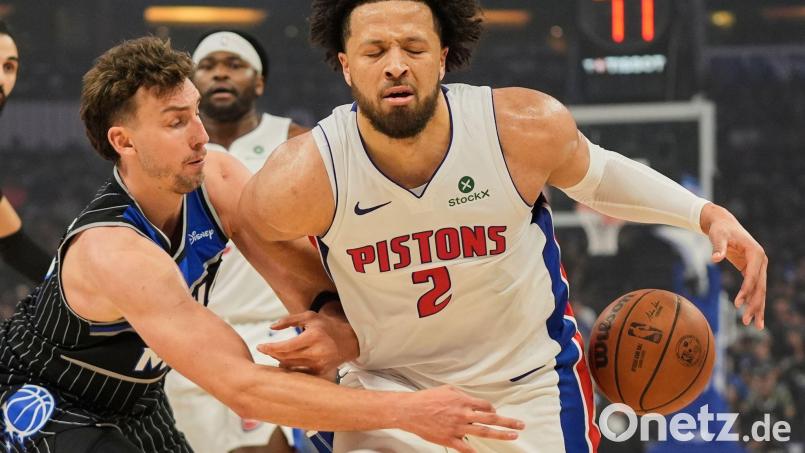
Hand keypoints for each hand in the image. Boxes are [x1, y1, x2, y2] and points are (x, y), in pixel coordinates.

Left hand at [257, 308, 358, 375]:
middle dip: (272, 354)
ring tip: (275, 354)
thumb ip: (289, 320)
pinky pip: (299, 373)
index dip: (270, 348)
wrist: (348, 340)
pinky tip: (284, 362)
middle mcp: (317, 352)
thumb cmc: (326, 326)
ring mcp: (319, 364)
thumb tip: (271, 327)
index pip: (286, 346)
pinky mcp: (320, 372)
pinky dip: (289, 368)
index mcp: (313, 337)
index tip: (260, 346)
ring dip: (279, 361)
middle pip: (286, 357)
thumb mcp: (309, 317)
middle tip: (265, 349)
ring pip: (291, 367)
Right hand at [398, 386, 523, 452]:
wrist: (410, 410)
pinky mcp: (449, 438)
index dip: (493, 409)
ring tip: (513, 435)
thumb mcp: (447, 389)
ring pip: (484, 432)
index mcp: (463, 401)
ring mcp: (457, 428)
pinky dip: (475, 451)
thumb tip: (474, 401)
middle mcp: (463, 414)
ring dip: (501, 434)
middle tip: (521, 425)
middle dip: (508, 422)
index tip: (495, 412)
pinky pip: (466, 447)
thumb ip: (462, 395)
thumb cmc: (427, 399)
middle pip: (491, 418)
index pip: (486, 406)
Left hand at [701, 203, 766, 328]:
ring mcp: (759, 267)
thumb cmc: (720, 230)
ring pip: (760, 290)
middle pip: (760, 287)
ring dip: (758, 308)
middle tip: (746, 321)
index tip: (737, 304)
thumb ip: (717, 247)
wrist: (723, 224)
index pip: (752, 276)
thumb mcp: (717, 236)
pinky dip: (754, 302)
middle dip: (754, 304)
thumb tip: (715, 258)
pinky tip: (753, 316)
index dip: (746, 290)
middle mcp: (761, 261)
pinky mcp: (752, 270)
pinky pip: (755, 289)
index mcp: (756, 253)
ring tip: (756, 326)